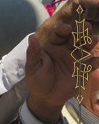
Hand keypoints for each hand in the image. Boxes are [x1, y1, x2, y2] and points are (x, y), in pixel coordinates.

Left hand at [27, 0, 98, 123]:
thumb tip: (31, 36)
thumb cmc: (36, 80)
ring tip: (95, 40)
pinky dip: (95, 62)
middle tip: (87, 26)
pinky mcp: (82, 70)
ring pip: (84, 48)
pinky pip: (90, 64)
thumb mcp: (32, 67)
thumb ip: (33, 53)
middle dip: (81, 31)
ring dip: (90, 43)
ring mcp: (75, 59)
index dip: (63, 30)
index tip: (66, 28)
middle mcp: (65, 50)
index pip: (58, 35)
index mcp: (52, 47)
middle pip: (75, 38)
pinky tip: (97, 60)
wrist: (46, 98)